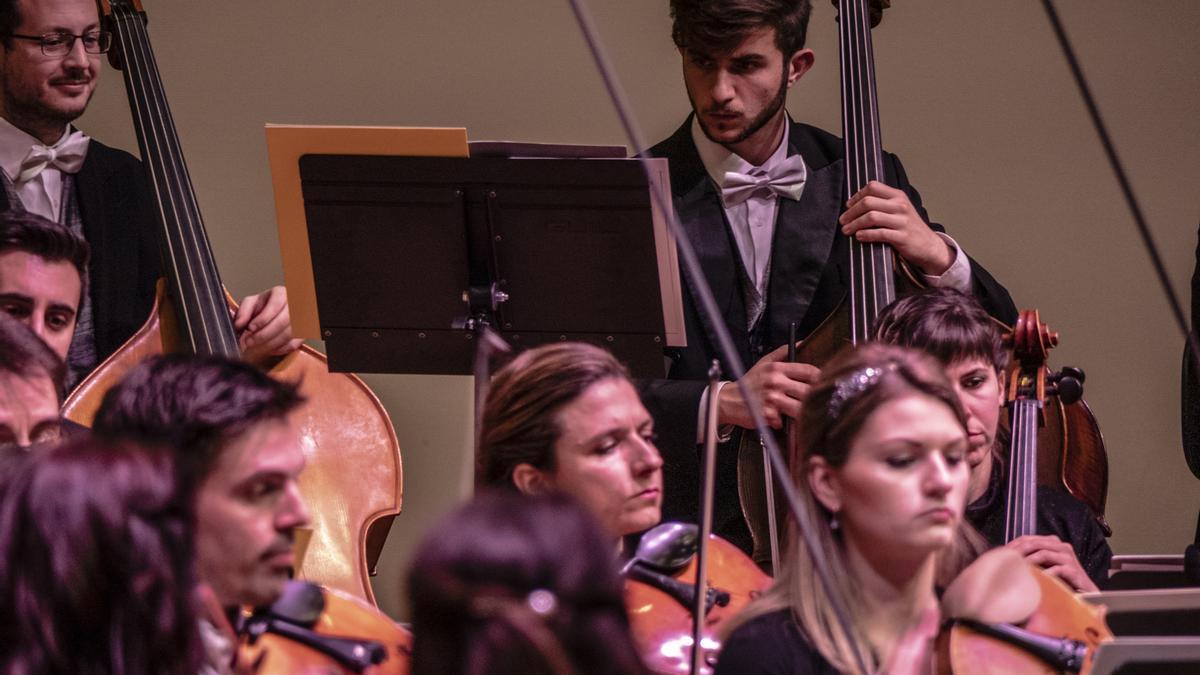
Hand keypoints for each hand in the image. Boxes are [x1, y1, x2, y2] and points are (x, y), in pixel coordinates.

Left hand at [232, 285, 302, 362]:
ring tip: (256, 348)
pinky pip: (293, 344)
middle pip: (282, 322)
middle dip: (263, 335)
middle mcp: (294, 305)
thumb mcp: (252, 303)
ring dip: (270, 344)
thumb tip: (239, 323)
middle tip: (249, 342)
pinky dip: (280, 349)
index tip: (250, 328)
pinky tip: (269, 349)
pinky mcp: (304, 333)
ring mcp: (301, 319)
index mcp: (281, 294)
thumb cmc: (265, 306)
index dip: (262, 319)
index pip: (275, 305)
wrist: (278, 312)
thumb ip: (243, 311)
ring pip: (288, 335)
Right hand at [718, 342, 819, 428]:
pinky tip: (782, 420)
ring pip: (800, 408)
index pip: (809, 371)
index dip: (821, 378)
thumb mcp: (764, 363)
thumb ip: (782, 352)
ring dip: (803, 413)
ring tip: (805, 414)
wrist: (728, 400)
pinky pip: (785, 421)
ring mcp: (772, 399)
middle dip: (815, 398)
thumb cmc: (749, 383)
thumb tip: (800, 343)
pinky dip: (785, 423)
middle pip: (808, 391)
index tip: (826, 384)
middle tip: (819, 403)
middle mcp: (775, 382)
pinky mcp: (767, 414)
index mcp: (777, 369)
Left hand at [839, 180, 954, 274]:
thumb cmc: (909, 228)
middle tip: (843, 220)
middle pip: (868, 202)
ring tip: (846, 230)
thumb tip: (855, 204)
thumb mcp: (899, 210)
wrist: (929, 246)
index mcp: (898, 196)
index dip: (857, 195)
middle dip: (851, 212)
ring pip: (871, 217)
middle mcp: (900, 205)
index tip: (848, 205)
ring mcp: (902, 221)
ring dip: (854, 224)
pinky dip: (866, 235)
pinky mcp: (902, 237)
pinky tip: (859, 237)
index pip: (873, 187)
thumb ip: (883, 204)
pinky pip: (880, 233)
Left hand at [1006, 534, 1097, 592]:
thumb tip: (1010, 558)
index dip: (1014, 544)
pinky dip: (1045, 573)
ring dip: (1029, 560)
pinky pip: (1056, 569)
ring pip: (1044, 553)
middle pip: (1035, 543)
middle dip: (1019, 550)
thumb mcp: (1046, 564)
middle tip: (1007, 559)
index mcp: (1053, 542)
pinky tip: (1036, 578)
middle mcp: (1061, 546)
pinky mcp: (1073, 570)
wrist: (1086, 590)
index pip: (1029, 538)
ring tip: (1019, 568)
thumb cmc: (1062, 577)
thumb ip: (1033, 558)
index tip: (1002, 552)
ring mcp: (1068, 557)